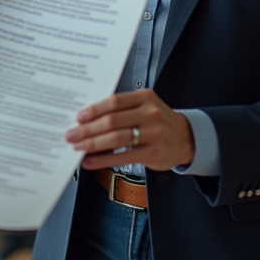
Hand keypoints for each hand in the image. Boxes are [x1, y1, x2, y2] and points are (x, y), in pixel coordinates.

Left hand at [64, 89, 194, 171]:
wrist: (187, 138)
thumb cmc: (159, 121)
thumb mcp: (145, 106)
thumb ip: (122, 109)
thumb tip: (89, 118)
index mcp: (144, 98)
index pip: (114, 102)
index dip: (93, 110)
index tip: (78, 117)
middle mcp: (149, 114)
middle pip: (112, 121)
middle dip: (87, 129)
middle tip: (71, 134)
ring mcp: (152, 134)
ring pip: (116, 138)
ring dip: (92, 144)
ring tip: (78, 147)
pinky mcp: (152, 153)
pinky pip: (123, 157)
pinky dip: (103, 159)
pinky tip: (91, 161)